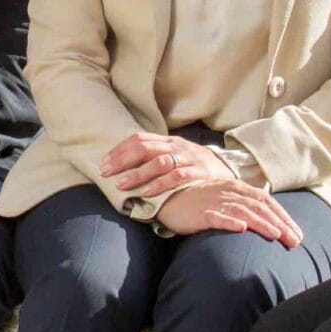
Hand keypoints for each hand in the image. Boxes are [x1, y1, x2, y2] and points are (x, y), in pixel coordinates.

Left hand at [102, 132, 237, 199]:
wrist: (227, 170)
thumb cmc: (193, 165)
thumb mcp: (175, 156)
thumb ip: (153, 157)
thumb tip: (122, 164)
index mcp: (168, 140)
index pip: (139, 139)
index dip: (119, 150)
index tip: (104, 163)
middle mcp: (177, 146)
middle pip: (145, 148)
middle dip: (123, 160)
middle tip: (106, 173)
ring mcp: (188, 158)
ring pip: (160, 162)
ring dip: (138, 174)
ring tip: (122, 185)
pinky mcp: (199, 173)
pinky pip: (177, 177)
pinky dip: (160, 184)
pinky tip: (146, 192)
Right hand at [156, 179, 303, 247]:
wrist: (167, 195)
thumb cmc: (198, 200)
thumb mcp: (224, 197)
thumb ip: (243, 204)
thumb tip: (266, 219)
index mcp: (237, 188)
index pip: (267, 201)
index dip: (284, 216)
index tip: (298, 233)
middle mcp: (229, 192)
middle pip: (260, 208)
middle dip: (280, 224)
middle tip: (295, 241)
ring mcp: (215, 202)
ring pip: (243, 212)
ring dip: (261, 223)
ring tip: (276, 235)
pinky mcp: (200, 213)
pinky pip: (217, 216)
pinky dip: (230, 221)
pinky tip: (241, 229)